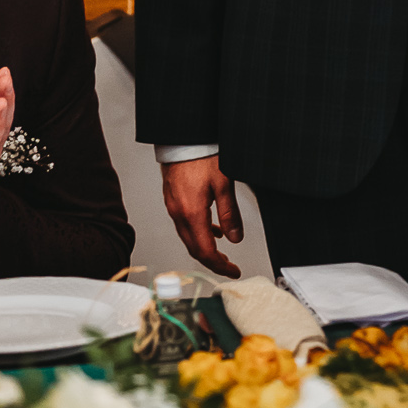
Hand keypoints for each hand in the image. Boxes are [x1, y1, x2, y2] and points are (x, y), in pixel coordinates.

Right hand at [161, 157, 242, 278]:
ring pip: (188, 237)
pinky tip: (211, 229)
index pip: (204, 252)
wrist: (183, 137)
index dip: (219, 266)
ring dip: (204, 247)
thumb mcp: (224, 184)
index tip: (233, 271)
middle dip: (212, 261)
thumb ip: (230, 214)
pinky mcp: (172, 198)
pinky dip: (198, 232)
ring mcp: (173, 206)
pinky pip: (184, 224)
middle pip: (194, 248)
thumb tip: (235, 238)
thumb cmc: (201, 154)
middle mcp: (178, 213)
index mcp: (191, 213)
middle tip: (228, 266)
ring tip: (222, 252)